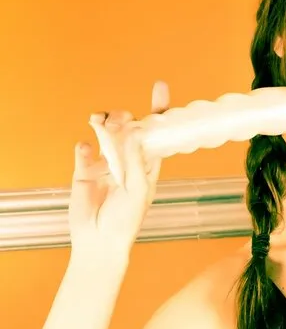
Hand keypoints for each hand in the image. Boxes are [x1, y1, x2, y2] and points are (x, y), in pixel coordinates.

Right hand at [68, 81, 169, 261]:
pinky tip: (86, 149)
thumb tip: (132, 131)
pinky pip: (83, 148)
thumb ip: (135, 160)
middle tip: (119, 125)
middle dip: (123, 118)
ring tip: (101, 125)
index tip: (159, 87)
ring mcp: (105, 163)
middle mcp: (128, 160)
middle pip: (127, 125)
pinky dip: (84, 145)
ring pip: (105, 131)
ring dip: (104, 123)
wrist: (99, 241)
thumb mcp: (139, 191)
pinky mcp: (84, 170)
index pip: (155, 132)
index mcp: (147, 165)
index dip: (158, 109)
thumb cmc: (126, 222)